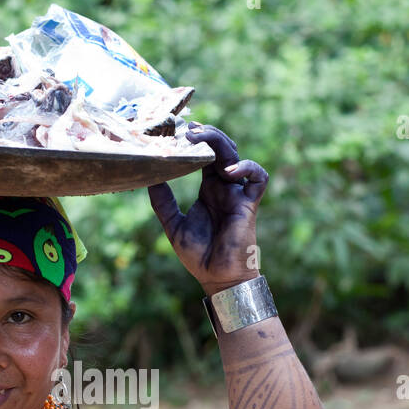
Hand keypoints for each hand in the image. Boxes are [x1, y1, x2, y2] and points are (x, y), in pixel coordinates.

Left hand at [148, 123, 268, 293]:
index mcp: (208, 189)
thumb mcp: (174, 224)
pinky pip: (258, 178)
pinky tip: (227, 171)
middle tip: (188, 129)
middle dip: (207, 135)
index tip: (178, 130)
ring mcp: (237, 194)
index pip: (205, 156)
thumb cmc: (199, 256)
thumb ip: (163, 201)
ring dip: (221, 143)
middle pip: (221, 149)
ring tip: (202, 138)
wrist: (217, 279)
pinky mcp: (249, 205)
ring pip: (236, 156)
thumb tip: (150, 177)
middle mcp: (224, 187)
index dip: (196, 141)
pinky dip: (247, 168)